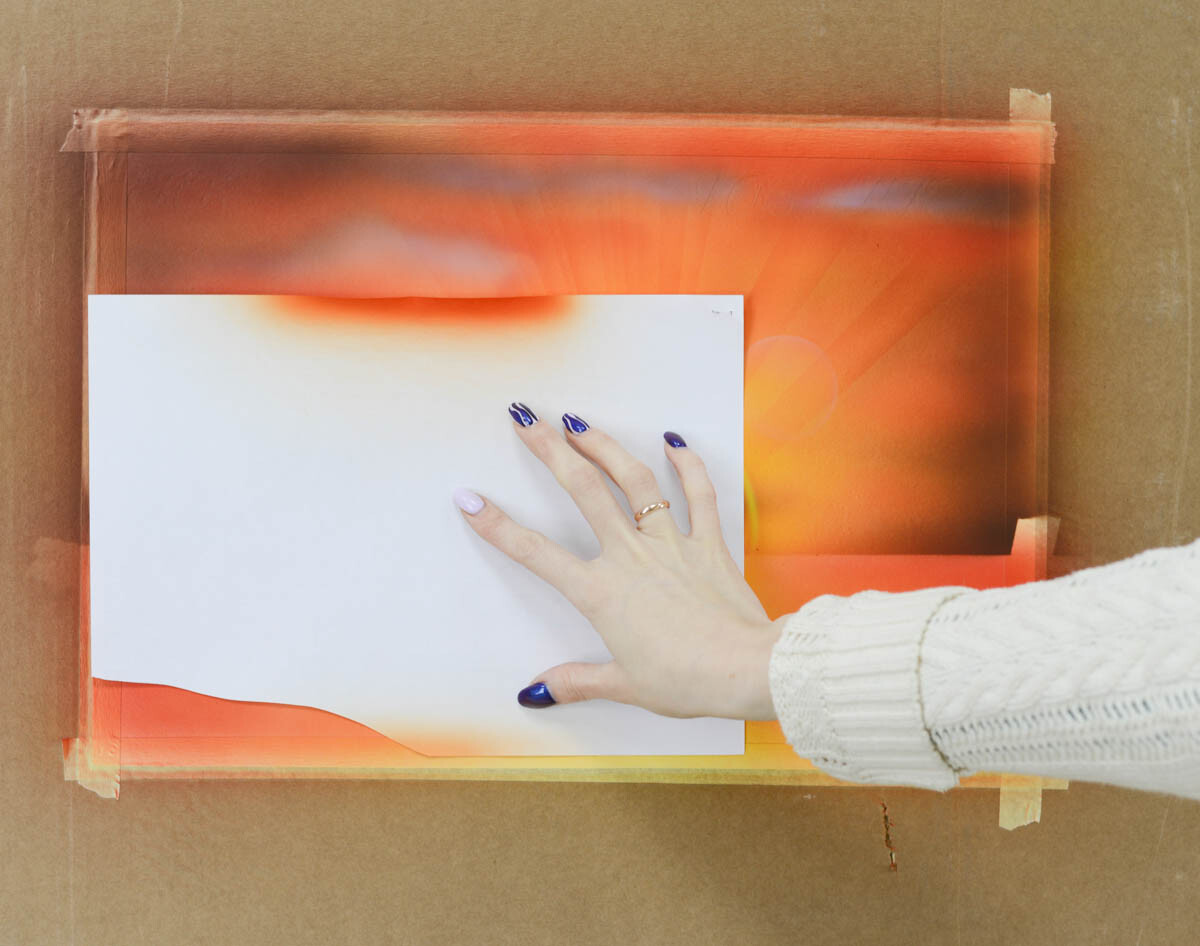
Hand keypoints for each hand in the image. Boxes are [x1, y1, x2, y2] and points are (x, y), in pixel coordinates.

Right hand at [453, 403, 782, 720]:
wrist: (747, 669)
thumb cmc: (687, 681)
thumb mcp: (625, 686)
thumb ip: (577, 682)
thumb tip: (535, 693)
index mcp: (601, 593)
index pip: (536, 553)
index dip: (497, 526)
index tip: (469, 499)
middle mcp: (630, 556)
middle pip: (583, 491)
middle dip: (549, 450)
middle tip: (525, 418)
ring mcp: (670, 543)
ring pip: (635, 480)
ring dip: (605, 445)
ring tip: (579, 421)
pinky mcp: (708, 542)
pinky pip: (698, 493)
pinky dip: (687, 463)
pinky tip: (673, 439)